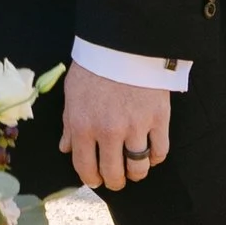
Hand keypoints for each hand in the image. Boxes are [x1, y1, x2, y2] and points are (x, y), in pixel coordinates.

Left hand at [60, 64, 170, 192]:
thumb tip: (65, 148)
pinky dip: (156, 158)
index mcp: (83, 126)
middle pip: (114, 173)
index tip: (96, 180)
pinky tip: (151, 154)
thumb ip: (69, 124)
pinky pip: (160, 151)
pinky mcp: (158, 119)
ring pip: (138, 168)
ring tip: (135, 169)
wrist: (124, 43)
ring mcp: (135, 127)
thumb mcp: (72, 93)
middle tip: (117, 178)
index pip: (85, 167)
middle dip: (114, 181)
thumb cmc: (94, 66)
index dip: (91, 179)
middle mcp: (108, 132)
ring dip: (136, 173)